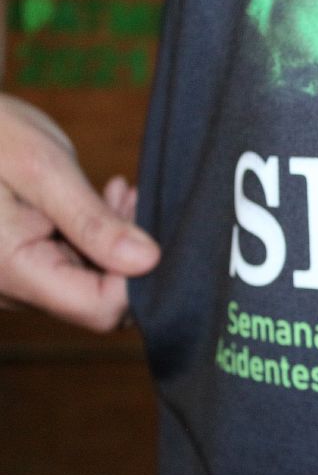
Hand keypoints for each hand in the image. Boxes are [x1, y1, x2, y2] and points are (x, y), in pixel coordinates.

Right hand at [0, 94, 158, 330]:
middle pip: (96, 300)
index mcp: (8, 270)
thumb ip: (92, 220)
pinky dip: (94, 238)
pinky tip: (99, 200)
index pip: (98, 308)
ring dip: (112, 243)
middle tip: (131, 198)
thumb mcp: (42, 167)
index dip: (136, 278)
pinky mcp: (19, 266)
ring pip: (87, 284)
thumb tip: (147, 261)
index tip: (144, 225)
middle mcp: (7, 288)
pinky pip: (70, 267)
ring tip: (116, 192)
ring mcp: (13, 280)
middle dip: (127, 255)